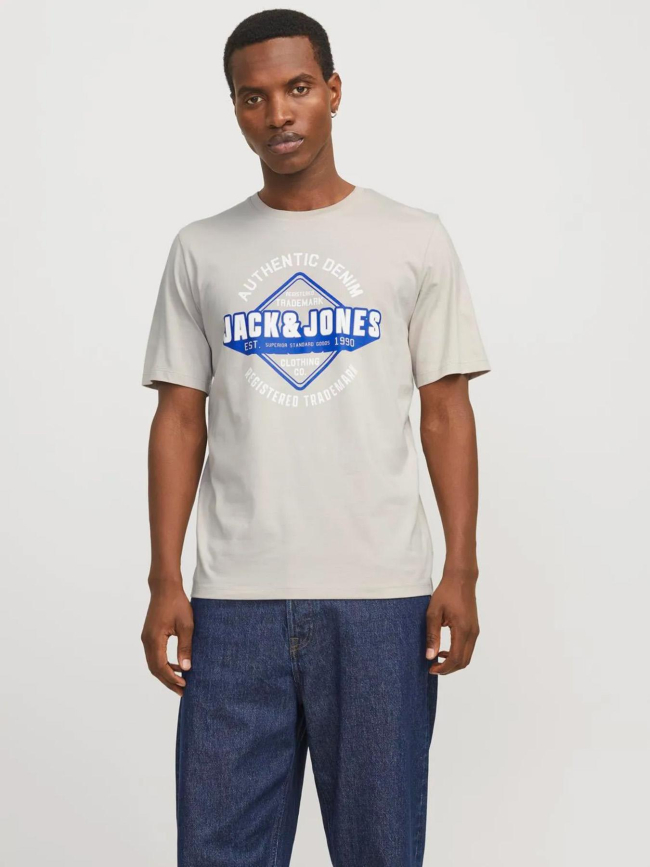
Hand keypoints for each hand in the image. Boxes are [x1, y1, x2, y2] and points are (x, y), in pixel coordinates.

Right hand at [141, 581, 193, 695]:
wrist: (165, 587)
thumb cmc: (177, 604)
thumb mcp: (186, 625)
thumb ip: (185, 647)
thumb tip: (186, 668)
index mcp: (154, 639)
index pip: (160, 667)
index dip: (172, 678)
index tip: (184, 685)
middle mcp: (146, 640)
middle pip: (154, 668)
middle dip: (168, 681)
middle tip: (182, 690)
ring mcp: (146, 638)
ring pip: (153, 663)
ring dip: (165, 673)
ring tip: (181, 680)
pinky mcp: (149, 635)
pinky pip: (154, 655)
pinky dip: (163, 663)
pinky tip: (176, 665)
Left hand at [425, 567, 479, 674]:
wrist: (461, 579)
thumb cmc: (446, 593)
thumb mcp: (433, 613)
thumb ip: (432, 636)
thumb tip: (430, 656)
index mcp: (463, 630)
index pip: (456, 658)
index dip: (443, 668)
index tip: (431, 669)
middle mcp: (472, 633)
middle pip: (464, 662)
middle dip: (449, 669)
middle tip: (433, 668)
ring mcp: (475, 631)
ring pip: (467, 656)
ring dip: (453, 662)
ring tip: (437, 658)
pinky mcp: (474, 628)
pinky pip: (468, 648)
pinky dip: (457, 654)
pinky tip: (445, 649)